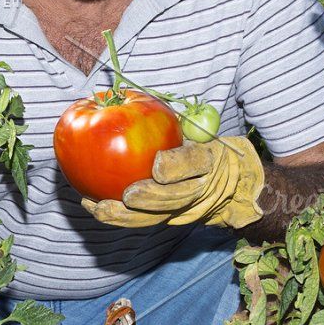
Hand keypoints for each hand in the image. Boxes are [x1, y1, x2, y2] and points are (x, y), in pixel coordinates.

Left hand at [82, 137, 264, 228]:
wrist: (230, 181)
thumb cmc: (202, 145)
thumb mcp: (198, 129)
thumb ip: (180, 123)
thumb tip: (141, 104)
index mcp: (209, 159)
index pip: (196, 162)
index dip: (177, 166)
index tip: (157, 166)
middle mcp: (201, 188)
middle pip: (177, 197)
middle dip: (152, 198)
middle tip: (128, 195)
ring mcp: (185, 208)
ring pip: (157, 217)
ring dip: (127, 216)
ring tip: (100, 208)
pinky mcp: (169, 218)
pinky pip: (143, 220)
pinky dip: (118, 217)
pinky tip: (93, 207)